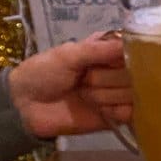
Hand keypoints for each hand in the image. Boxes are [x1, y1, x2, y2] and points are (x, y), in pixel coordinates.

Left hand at [7, 33, 132, 138]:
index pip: (132, 49)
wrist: (27, 106)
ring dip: (106, 96)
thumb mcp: (68, 54)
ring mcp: (117, 94)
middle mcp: (115, 71)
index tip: (109, 59)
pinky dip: (115, 112)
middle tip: (84, 80)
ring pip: (131, 93)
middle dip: (107, 78)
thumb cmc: (43, 73)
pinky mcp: (116, 116)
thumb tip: (128, 43)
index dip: (126, 55)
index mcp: (105, 51)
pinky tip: (100, 111)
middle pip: (133, 74)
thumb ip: (99, 49)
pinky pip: (130, 113)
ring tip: (84, 96)